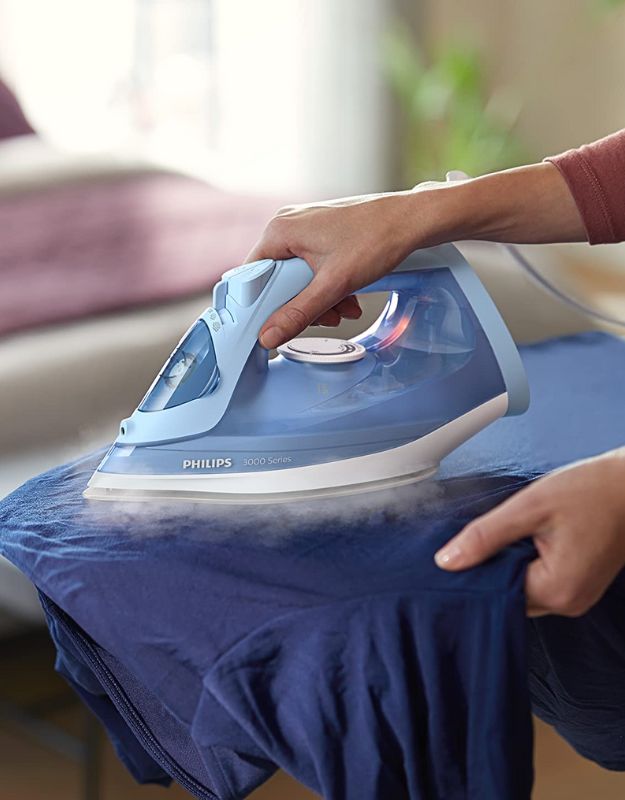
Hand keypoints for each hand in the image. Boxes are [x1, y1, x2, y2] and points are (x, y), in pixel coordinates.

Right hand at [245, 190, 433, 348]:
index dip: (262, 305)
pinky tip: (348, 298)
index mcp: (279, 231)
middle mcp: (288, 225)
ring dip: (319, 300)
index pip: (251, 276)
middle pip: (277, 280)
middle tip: (326, 316)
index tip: (276, 323)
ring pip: (298, 277)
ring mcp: (306, 228)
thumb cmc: (376, 239)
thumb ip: (298, 313)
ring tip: (344, 308)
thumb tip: (269, 336)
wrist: (412, 220)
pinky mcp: (322, 233)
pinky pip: (313, 268)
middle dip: (302, 305)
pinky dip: (328, 287)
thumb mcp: (333, 285)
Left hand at [434, 451, 624, 616]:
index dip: (474, 570)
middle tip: (488, 533)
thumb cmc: (590, 491)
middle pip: (508, 594)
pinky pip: (540, 581)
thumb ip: (485, 536)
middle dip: (492, 566)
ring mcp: (576, 597)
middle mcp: (568, 603)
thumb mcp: (530, 507)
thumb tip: (446, 562)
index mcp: (557, 590)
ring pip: (522, 588)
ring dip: (510, 563)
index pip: (495, 593)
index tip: (463, 546)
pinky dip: (527, 562)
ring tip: (515, 532)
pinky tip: (528, 538)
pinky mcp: (579, 584)